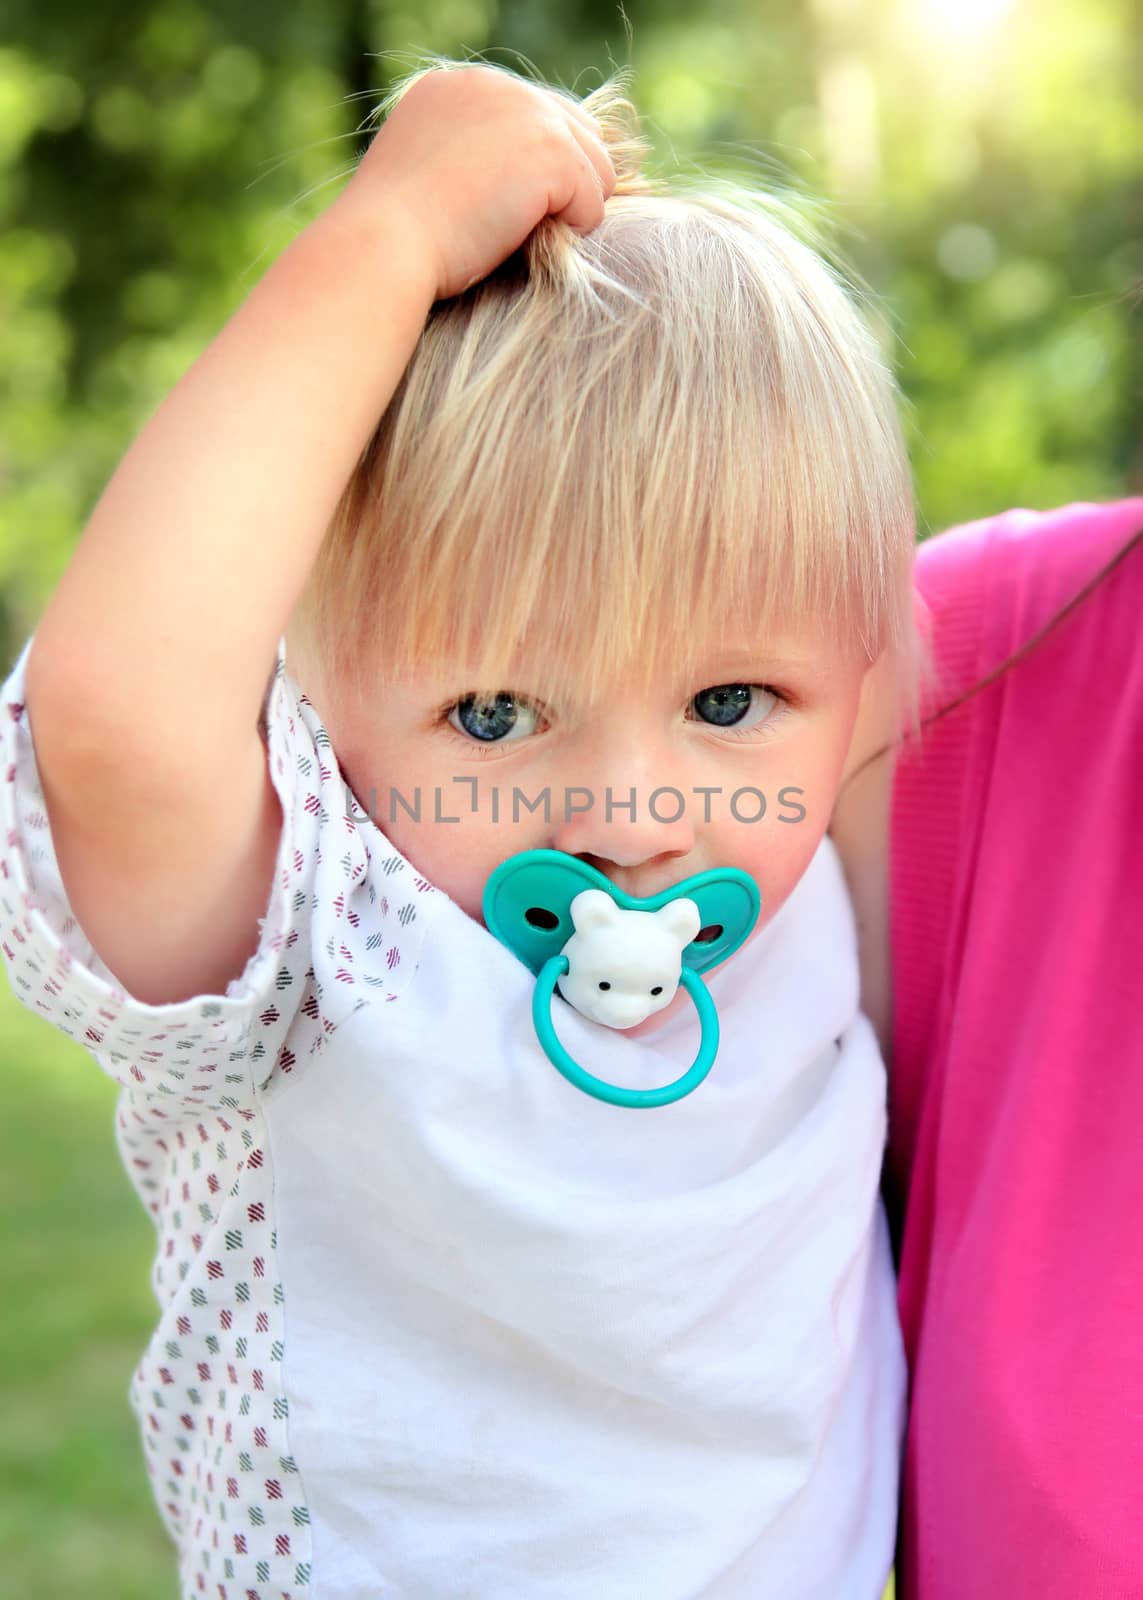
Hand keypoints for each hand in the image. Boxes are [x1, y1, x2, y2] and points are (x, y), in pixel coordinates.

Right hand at [333, 63, 617, 301]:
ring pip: (595, 167)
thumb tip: (517, 177)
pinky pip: (594, 202)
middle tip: (527, 230)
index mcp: (459, 86)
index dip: (540, 168)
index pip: (536, 115)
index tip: (516, 208)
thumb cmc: (397, 235)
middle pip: (578, 133)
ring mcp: (528, 112)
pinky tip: (528, 242)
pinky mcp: (552, 150)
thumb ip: (470, 155)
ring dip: (572, 209)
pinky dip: (572, 231)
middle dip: (567, 186)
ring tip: (524, 236)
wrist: (384, 244)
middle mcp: (497, 85)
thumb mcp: (426, 174)